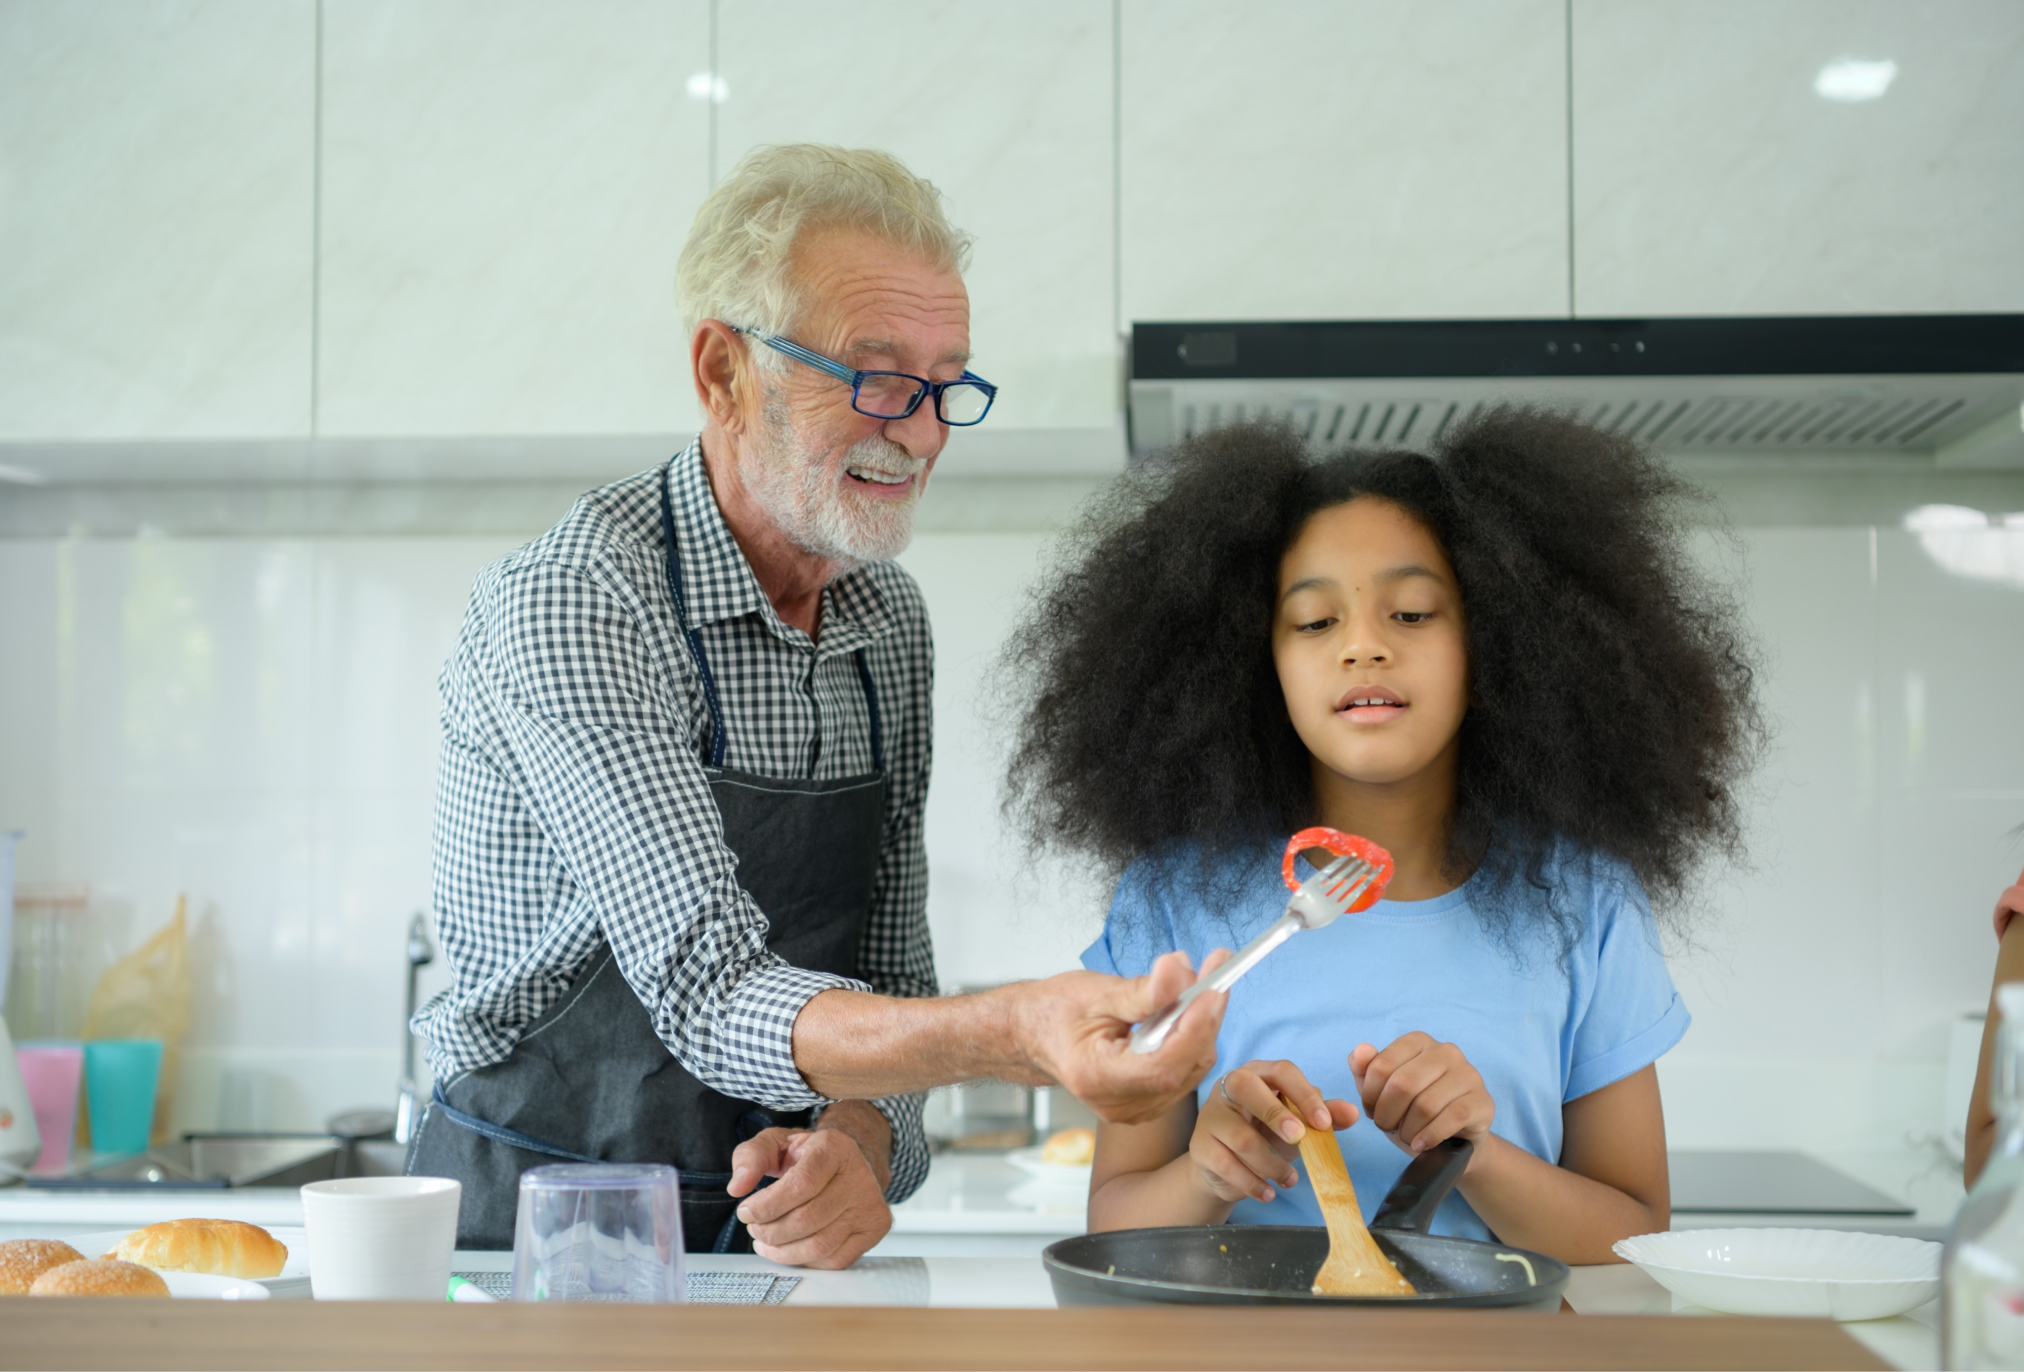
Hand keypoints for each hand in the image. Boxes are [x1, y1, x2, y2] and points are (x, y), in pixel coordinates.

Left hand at [727, 1126, 890, 1267]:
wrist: (845, 1163)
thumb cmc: (807, 1155)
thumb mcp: (775, 1143)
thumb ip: (750, 1156)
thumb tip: (737, 1187)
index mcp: (835, 1148)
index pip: (802, 1184)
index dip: (768, 1205)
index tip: (746, 1211)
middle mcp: (859, 1176)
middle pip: (807, 1219)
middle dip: (770, 1230)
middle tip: (754, 1227)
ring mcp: (871, 1204)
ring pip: (820, 1245)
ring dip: (782, 1251)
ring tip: (765, 1240)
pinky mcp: (875, 1229)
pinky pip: (835, 1259)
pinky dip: (804, 1260)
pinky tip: (788, 1249)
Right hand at [1006, 950, 1229, 1125]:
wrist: (1033, 1036)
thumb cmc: (1054, 1013)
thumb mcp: (1093, 992)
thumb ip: (1140, 990)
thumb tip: (1179, 972)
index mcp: (1097, 1079)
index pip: (1162, 1064)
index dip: (1194, 1027)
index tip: (1213, 988)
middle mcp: (1119, 1105)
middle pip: (1184, 1065)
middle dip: (1206, 1015)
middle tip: (1215, 969)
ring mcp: (1135, 1109)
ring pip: (1192, 1067)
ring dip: (1203, 1022)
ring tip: (1199, 979)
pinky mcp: (1147, 1102)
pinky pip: (1185, 1070)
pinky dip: (1193, 1035)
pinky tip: (1188, 1005)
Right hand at [1190, 1060, 1358, 1204]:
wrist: (1225, 1166)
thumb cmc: (1265, 1134)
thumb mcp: (1297, 1124)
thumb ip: (1323, 1116)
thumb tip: (1353, 1113)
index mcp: (1259, 1073)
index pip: (1281, 1071)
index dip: (1303, 1094)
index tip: (1324, 1122)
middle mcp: (1229, 1086)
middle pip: (1247, 1087)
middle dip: (1276, 1114)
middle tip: (1299, 1139)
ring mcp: (1211, 1115)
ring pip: (1240, 1136)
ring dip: (1271, 1163)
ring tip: (1289, 1179)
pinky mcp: (1200, 1146)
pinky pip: (1228, 1165)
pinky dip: (1253, 1183)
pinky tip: (1268, 1192)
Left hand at [1349, 1033, 1493, 1160]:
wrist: (1453, 1142)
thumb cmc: (1413, 1111)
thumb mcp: (1383, 1092)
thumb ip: (1365, 1069)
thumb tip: (1361, 1051)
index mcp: (1418, 1041)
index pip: (1381, 1065)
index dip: (1370, 1095)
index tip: (1371, 1111)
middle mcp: (1446, 1051)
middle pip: (1403, 1084)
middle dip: (1387, 1114)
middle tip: (1387, 1127)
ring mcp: (1468, 1074)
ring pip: (1426, 1104)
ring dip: (1408, 1129)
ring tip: (1406, 1137)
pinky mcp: (1482, 1101)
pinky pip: (1451, 1118)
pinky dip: (1430, 1136)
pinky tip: (1421, 1144)